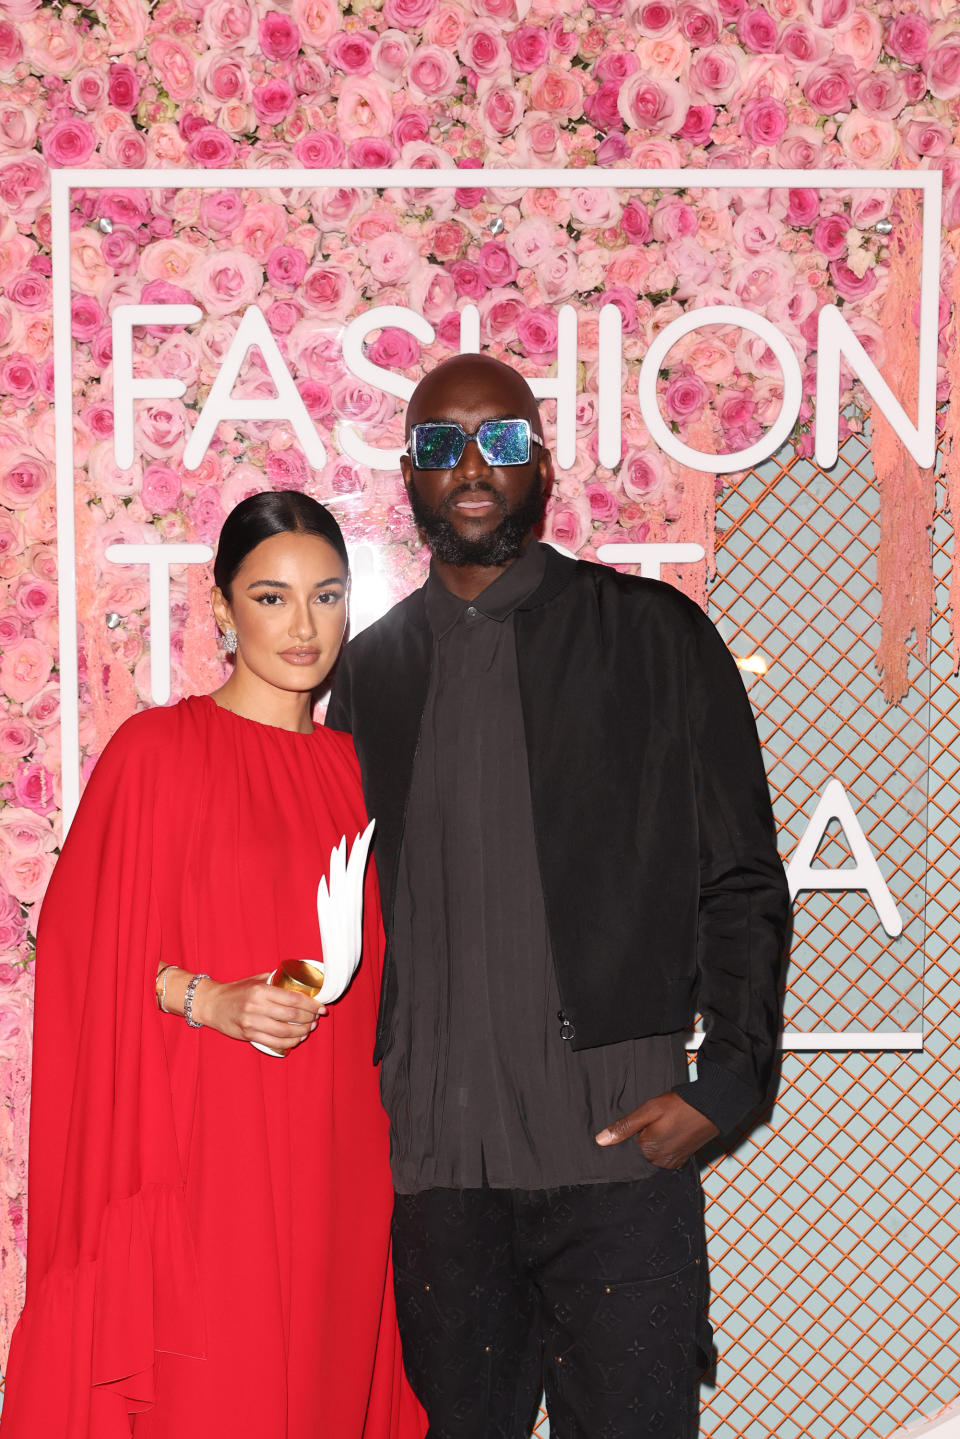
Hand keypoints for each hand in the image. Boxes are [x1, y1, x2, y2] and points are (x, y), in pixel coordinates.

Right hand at [193, 973, 325, 1052]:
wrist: (211, 1004)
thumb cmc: (236, 990)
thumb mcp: (256, 980)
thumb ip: (276, 981)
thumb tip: (300, 981)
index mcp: (261, 991)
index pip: (293, 999)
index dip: (311, 1005)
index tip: (321, 1007)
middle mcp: (256, 1007)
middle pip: (292, 1017)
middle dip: (309, 1018)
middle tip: (316, 1018)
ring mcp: (252, 1023)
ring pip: (285, 1032)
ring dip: (302, 1032)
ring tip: (309, 1028)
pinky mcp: (248, 1035)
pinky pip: (274, 1042)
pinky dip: (289, 1043)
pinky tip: (297, 1039)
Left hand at [595, 1091, 718, 1169]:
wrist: (709, 1107)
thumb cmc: (679, 1106)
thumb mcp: (648, 1111)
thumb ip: (624, 1127)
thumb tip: (601, 1140)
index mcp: (648, 1151)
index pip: (629, 1145)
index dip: (634, 1131)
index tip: (643, 1122)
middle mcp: (659, 1162)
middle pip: (641, 1150)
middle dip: (645, 1136)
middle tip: (657, 1121)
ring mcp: (672, 1162)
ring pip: (653, 1152)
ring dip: (656, 1140)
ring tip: (666, 1124)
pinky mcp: (682, 1160)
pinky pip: (666, 1154)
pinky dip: (666, 1144)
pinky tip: (672, 1131)